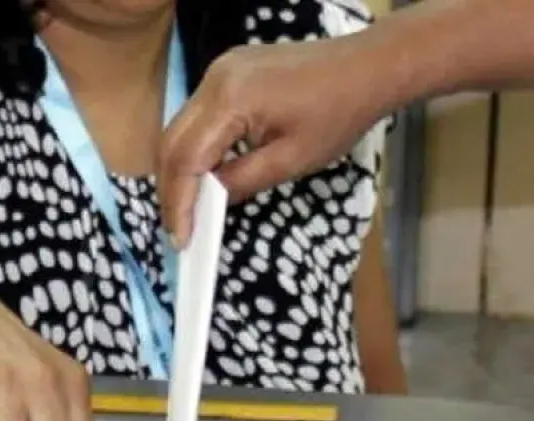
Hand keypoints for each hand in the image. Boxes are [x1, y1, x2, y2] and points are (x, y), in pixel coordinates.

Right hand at [159, 33, 391, 244]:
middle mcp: (214, 79)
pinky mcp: (228, 72)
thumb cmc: (337, 115)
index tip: (181, 239)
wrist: (363, 69)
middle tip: (179, 230)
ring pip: (180, 127)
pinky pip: (199, 114)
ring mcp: (218, 71)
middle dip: (170, 189)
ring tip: (189, 208)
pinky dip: (196, 146)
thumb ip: (242, 180)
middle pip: (172, 141)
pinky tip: (206, 174)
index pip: (185, 157)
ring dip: (180, 169)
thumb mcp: (291, 160)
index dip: (178, 202)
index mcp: (229, 100)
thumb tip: (209, 202)